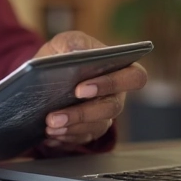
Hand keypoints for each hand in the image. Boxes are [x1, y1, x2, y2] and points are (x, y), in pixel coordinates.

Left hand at [36, 31, 147, 148]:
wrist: (45, 74)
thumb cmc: (63, 55)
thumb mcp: (64, 42)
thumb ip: (71, 42)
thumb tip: (74, 51)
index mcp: (119, 69)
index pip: (134, 77)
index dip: (111, 84)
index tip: (80, 88)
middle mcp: (116, 95)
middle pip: (111, 109)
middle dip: (82, 113)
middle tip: (54, 116)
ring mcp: (104, 116)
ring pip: (96, 127)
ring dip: (71, 128)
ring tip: (48, 126)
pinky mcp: (89, 131)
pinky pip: (82, 139)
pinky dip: (65, 137)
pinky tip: (49, 135)